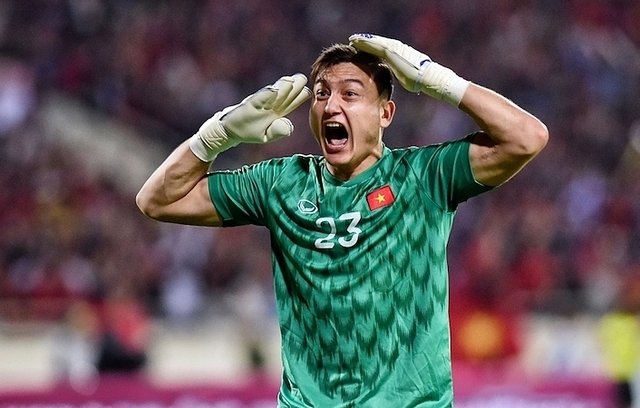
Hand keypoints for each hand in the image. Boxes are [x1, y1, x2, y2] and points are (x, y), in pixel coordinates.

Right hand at [190, 73, 311, 161]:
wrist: (229, 130)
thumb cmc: (249, 131)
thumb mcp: (265, 136)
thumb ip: (278, 132)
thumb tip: (289, 126)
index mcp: (276, 112)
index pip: (291, 102)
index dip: (299, 96)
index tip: (308, 91)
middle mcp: (269, 105)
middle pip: (283, 95)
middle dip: (292, 87)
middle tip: (302, 78)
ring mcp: (258, 103)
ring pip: (272, 94)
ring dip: (281, 87)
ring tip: (290, 80)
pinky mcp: (248, 105)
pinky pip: (258, 99)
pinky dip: (266, 95)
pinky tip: (273, 90)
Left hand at [349, 33, 468, 105]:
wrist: (427, 77)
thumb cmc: (420, 81)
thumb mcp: (407, 78)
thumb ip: (403, 75)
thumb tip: (406, 81)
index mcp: (399, 55)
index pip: (383, 50)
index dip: (373, 48)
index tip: (364, 48)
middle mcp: (396, 49)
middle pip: (378, 44)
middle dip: (366, 42)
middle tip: (355, 41)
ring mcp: (394, 49)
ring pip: (374, 43)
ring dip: (363, 40)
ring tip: (352, 39)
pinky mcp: (391, 52)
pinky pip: (374, 46)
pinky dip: (365, 43)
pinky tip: (356, 42)